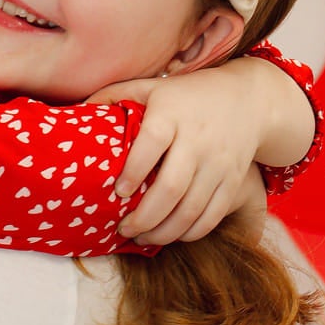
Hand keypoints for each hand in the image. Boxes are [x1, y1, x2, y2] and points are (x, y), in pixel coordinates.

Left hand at [91, 70, 265, 243]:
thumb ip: (115, 96)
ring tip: (142, 236)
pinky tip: (170, 235)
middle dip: (144, 216)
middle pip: (172, 187)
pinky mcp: (234, 181)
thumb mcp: (152, 88)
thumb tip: (77, 110)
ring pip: (191, 208)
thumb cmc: (187, 96)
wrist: (247, 100)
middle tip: (123, 228)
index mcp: (172, 114)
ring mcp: (219, 163)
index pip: (151, 143)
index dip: (133, 171)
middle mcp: (198, 140)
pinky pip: (212, 215)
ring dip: (164, 231)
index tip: (118, 192)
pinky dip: (190, 232)